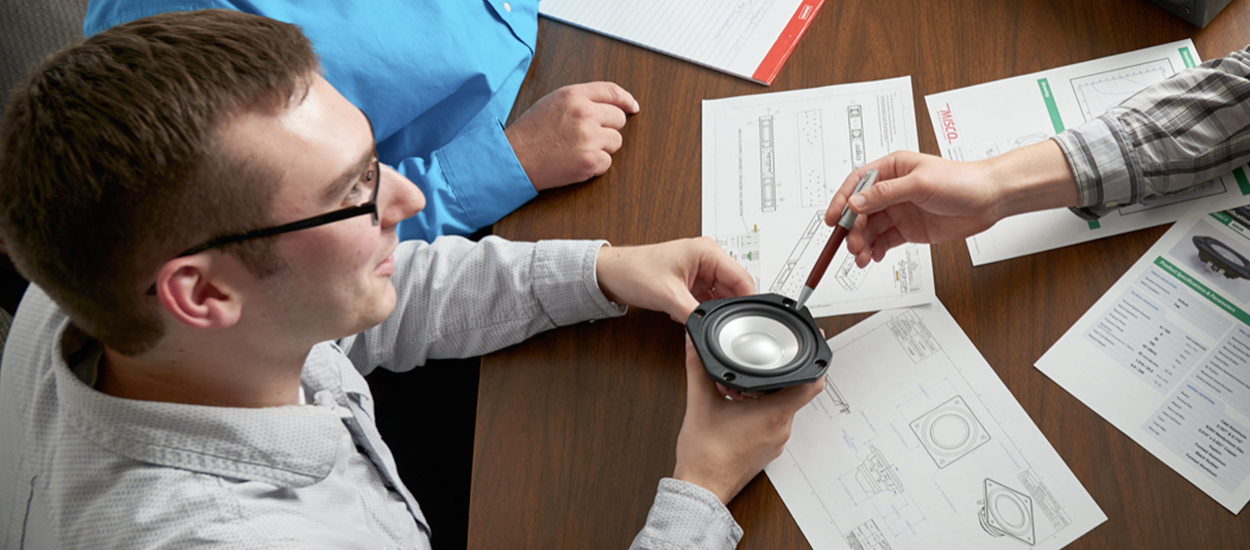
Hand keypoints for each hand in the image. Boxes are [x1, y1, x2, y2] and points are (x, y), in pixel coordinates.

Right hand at [505, 82, 639, 190]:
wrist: (515, 159)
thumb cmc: (531, 132)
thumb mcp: (553, 102)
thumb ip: (581, 100)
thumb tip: (613, 104)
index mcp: (574, 95)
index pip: (612, 91)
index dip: (626, 99)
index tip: (632, 106)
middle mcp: (584, 114)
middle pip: (619, 119)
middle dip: (608, 127)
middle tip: (588, 135)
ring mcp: (589, 138)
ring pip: (616, 141)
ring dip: (602, 147)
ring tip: (578, 148)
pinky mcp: (590, 161)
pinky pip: (608, 162)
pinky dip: (595, 165)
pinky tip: (576, 161)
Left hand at [595, 237, 753, 322]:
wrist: (611, 275)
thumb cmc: (633, 271)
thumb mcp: (669, 297)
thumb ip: (695, 315)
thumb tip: (710, 329)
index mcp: (707, 252)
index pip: (742, 277)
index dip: (749, 300)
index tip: (749, 319)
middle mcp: (706, 259)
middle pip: (733, 289)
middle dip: (727, 308)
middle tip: (722, 325)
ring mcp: (698, 271)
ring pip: (719, 297)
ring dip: (711, 310)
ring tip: (695, 315)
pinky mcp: (690, 282)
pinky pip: (706, 300)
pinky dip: (699, 311)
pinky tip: (685, 315)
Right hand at [673, 336, 823, 503]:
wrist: (701, 488)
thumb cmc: (705, 456)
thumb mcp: (700, 403)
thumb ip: (698, 367)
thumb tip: (694, 345)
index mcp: (773, 414)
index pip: (811, 383)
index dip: (815, 360)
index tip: (813, 346)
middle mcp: (781, 429)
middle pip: (792, 392)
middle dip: (773, 376)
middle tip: (753, 368)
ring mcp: (776, 442)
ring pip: (780, 408)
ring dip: (762, 395)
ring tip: (737, 392)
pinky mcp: (767, 450)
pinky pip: (772, 423)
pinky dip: (759, 411)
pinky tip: (736, 409)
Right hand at [826, 141, 1076, 266]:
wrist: (990, 199)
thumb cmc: (962, 180)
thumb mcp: (920, 183)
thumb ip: (885, 194)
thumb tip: (856, 202)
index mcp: (892, 169)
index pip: (857, 184)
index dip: (841, 201)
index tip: (832, 219)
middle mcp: (892, 190)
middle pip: (860, 211)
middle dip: (853, 229)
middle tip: (853, 245)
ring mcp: (900, 210)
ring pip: (870, 229)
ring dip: (863, 243)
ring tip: (862, 256)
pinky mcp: (909, 229)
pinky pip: (884, 241)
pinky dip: (876, 250)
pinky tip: (875, 257)